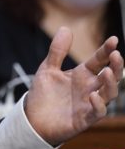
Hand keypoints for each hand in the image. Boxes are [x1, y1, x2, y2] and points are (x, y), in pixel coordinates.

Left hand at [25, 27, 121, 145]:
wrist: (32, 119)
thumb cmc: (43, 95)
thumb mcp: (48, 69)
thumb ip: (57, 51)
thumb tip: (65, 28)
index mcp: (82, 74)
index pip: (99, 60)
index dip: (106, 50)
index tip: (113, 40)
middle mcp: (90, 88)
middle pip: (110, 76)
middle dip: (116, 66)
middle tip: (116, 55)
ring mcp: (89, 103)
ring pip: (109, 93)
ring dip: (111, 83)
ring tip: (106, 72)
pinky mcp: (84, 118)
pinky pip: (97, 112)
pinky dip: (98, 104)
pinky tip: (94, 96)